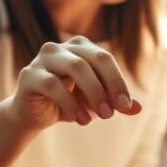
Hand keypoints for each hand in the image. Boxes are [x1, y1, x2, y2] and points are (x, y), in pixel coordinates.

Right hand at [7, 36, 141, 130]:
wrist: (33, 115)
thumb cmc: (68, 103)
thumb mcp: (95, 103)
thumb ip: (115, 103)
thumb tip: (138, 108)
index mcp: (80, 47)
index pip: (105, 59)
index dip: (118, 81)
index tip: (126, 106)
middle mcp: (61, 47)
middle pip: (93, 59)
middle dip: (107, 86)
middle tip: (112, 113)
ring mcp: (43, 58)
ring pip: (75, 67)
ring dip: (93, 94)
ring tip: (100, 117)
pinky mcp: (28, 74)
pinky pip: (52, 84)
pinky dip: (70, 103)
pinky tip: (80, 119)